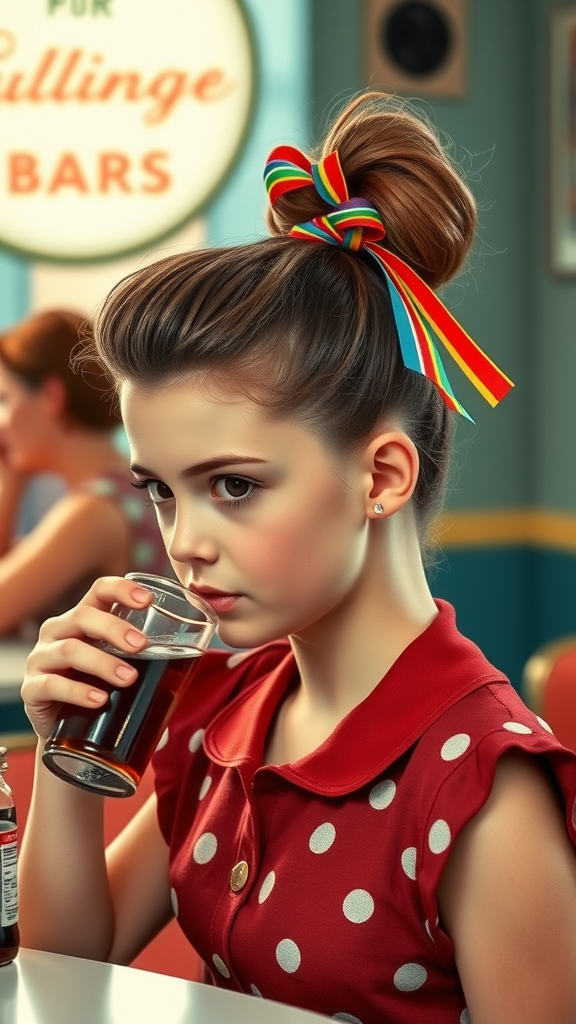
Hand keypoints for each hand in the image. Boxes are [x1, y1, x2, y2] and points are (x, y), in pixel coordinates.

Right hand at [21, 576, 152, 739]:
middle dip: (115, 628)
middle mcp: (58, 632)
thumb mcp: (121, 664)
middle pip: (83, 616)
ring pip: (69, 650)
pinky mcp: (32, 690)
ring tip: (129, 679)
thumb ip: (146, 654)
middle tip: (143, 646)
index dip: (122, 589)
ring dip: (102, 663)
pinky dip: (78, 692)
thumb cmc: (103, 690)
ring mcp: (41, 659)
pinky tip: (100, 700)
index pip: (99, 591)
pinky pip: (51, 685)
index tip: (148, 600)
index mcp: (82, 619)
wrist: (72, 735)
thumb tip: (199, 652)